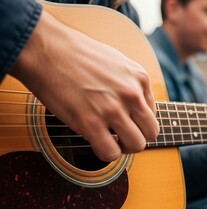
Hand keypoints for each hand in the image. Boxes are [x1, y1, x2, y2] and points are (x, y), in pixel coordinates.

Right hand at [11, 10, 158, 161]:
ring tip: (109, 140)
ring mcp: (113, 109)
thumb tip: (135, 108)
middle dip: (136, 138)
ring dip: (123, 148)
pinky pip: (110, 153)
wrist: (46, 49)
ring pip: (136, 145)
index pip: (153, 114)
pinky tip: (95, 142)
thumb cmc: (77, 54)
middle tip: (120, 136)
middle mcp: (132, 94)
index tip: (123, 122)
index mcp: (140, 78)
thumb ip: (130, 84)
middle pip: (151, 133)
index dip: (138, 122)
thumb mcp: (117, 62)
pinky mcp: (91, 123)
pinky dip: (105, 154)